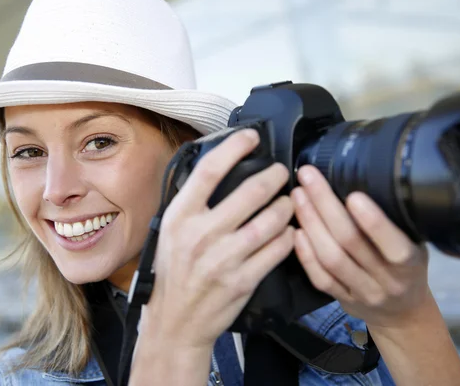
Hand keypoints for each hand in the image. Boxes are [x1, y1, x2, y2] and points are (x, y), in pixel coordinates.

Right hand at [143, 129, 294, 350]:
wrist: (175, 323)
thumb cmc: (174, 274)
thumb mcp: (169, 232)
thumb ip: (192, 204)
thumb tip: (219, 169)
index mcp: (179, 217)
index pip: (208, 170)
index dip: (234, 147)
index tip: (251, 137)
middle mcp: (200, 235)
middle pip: (250, 192)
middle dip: (275, 177)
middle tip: (283, 172)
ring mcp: (223, 259)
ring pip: (270, 222)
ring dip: (286, 206)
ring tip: (289, 201)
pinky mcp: (242, 281)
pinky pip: (277, 251)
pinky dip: (288, 237)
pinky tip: (290, 231)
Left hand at [291, 165, 429, 327]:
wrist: (402, 313)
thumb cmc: (406, 267)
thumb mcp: (416, 244)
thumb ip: (397, 222)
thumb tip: (368, 177)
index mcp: (410, 264)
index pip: (393, 245)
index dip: (374, 222)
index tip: (353, 194)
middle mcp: (387, 280)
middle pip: (350, 242)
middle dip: (326, 205)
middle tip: (308, 176)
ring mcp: (362, 292)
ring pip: (330, 258)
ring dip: (310, 223)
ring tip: (298, 196)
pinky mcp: (342, 300)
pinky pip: (320, 278)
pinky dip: (305, 254)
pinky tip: (295, 230)